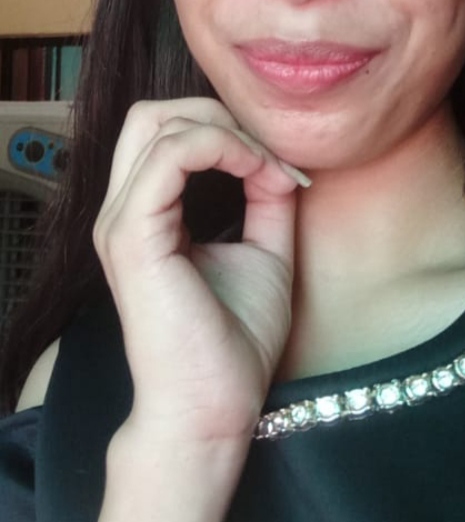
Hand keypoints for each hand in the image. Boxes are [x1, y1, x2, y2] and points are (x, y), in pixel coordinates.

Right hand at [93, 97, 302, 447]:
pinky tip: (257, 171)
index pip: (168, 130)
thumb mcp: (265, 249)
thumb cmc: (235, 340)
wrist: (216, 407)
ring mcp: (121, 223)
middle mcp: (122, 212)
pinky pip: (169, 156)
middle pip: (152, 114)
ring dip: (224, 129)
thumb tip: (280, 155)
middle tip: (268, 151)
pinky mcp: (133, 237)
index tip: (285, 165)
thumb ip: (267, 195)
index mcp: (146, 214)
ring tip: (266, 165)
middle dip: (217, 114)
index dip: (229, 128)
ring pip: (156, 123)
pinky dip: (220, 147)